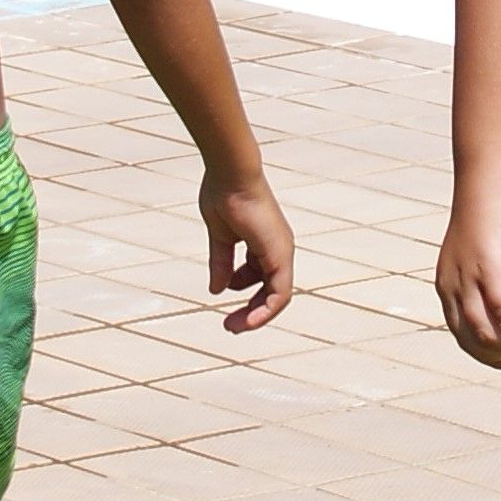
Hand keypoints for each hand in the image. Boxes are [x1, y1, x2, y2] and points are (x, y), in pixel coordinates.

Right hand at [201, 173, 295, 332]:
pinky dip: (266, 310)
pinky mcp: (280, 255)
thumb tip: (218, 289)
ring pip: (277, 296)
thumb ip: (222, 262)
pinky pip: (280, 293)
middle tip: (230, 326)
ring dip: (256, 315)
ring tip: (234, 326)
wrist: (231, 174)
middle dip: (250, 310)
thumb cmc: (224, 195)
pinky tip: (249, 321)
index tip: (223, 302)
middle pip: (270, 290)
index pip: (260, 277)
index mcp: (264, 242)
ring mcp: (282, 251)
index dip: (243, 292)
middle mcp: (278, 248)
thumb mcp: (220, 237)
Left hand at [435, 180, 500, 369]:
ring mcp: (467, 277)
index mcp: (448, 286)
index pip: (462, 335)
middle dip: (500, 355)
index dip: (487, 355)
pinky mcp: (486, 267)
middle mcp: (451, 286)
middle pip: (473, 338)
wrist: (489, 179)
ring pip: (486, 330)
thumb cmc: (495, 216)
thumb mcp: (498, 263)